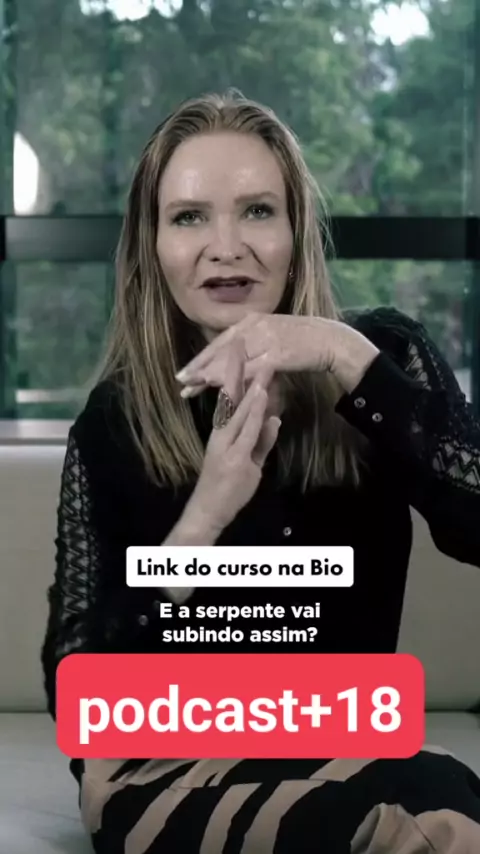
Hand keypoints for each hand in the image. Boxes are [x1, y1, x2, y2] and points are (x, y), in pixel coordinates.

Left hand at [176, 312, 379, 395]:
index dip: (200, 360)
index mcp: (251, 321)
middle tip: (181, 383)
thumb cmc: (301, 343)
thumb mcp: (271, 339)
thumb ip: (250, 348)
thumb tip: (230, 365)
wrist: (330, 341)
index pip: (219, 343)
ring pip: (233, 361)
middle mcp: (255, 326)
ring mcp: (265, 338)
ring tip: (194, 388)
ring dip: (212, 375)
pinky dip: (237, 380)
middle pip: (220, 351)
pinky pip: (252, 370)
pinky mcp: (277, 353)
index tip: (184, 374)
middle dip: (199, 368)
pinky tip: (223, 390)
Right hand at [187, 341, 281, 533]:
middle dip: (236, 366)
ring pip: (238, 407)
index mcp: (223, 430)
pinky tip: (261, 395)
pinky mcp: (235, 457)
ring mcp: (227, 444)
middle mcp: (221, 432)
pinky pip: (246, 430)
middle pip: (229, 394)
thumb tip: (274, 418)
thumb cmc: (227, 487)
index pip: (229, 394)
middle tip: (243, 337)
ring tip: (260, 358)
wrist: (209, 512)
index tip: (242, 345)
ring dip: (250, 382)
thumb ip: (261, 439)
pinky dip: (254, 411)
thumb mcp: (249, 460)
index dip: (235, 370)